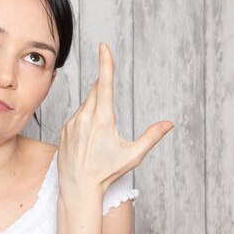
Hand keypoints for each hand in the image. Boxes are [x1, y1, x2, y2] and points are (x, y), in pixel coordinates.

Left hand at [57, 42, 173, 193]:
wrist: (77, 187)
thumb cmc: (107, 173)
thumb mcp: (133, 155)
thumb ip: (151, 137)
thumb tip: (169, 124)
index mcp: (103, 120)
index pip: (105, 83)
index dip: (105, 62)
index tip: (103, 46)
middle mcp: (85, 118)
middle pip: (96, 92)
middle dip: (104, 91)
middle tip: (110, 113)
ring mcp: (72, 123)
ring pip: (86, 105)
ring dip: (96, 110)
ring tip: (99, 137)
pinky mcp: (64, 129)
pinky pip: (77, 117)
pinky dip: (85, 120)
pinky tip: (88, 140)